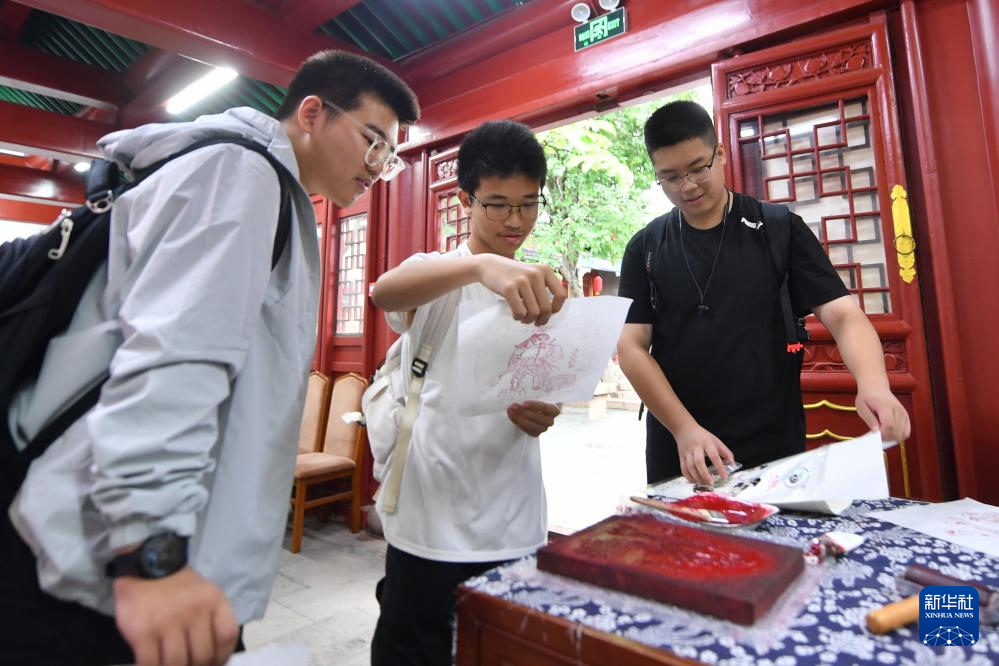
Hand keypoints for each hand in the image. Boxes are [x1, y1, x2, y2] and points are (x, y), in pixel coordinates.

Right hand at [114, 566, 238, 665]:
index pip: (227, 636)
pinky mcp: (142, 631)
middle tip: (188, 664)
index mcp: (214, 601)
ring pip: (177, 663)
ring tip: (172, 664)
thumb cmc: (179, 587)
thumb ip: (213, 620)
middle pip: (202, 655)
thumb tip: (214, 659)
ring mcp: (167, 622)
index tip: (214, 663)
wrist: (147, 565)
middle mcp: (194, 611)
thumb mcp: (206, 594)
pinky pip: (150, 663)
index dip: (222, 657)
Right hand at [476, 255, 566, 324]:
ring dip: (529, 320)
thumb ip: (543, 287)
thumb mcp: (532, 274)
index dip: (556, 309)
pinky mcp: (509, 288)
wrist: (489, 265)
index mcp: (545, 270)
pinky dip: (518, 317)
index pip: (561, 295)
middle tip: (535, 322)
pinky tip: (516, 315)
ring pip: (534, 312)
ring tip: (523, 318)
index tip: (548, 313)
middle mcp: (536, 274)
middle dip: (541, 319)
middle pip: (547, 308)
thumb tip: (551, 312)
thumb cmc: (513, 274)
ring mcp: (522, 281)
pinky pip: (520, 312)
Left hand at [507, 401, 560, 436]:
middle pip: (537, 418)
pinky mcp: (536, 433)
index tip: (524, 403)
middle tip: (513, 406)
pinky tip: (512, 417)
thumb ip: (535, 396)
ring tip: (510, 411)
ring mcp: (543, 428)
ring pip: (531, 425)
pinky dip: (518, 423)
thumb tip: (523, 390)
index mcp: (554, 410)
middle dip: (524, 412)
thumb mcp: (540, 397)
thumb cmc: (540, 401)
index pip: (545, 408)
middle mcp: (550, 421)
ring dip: (519, 418)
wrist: (540, 411)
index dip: (535, 405)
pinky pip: (526, 430)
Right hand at [674, 423, 734, 486]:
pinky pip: (684, 469)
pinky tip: (695, 481)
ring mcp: (687, 452)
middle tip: (711, 483)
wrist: (685, 429)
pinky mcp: (681, 457)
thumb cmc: (703, 437)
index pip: (714, 456)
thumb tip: (732, 464)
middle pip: (699, 461)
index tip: (724, 477)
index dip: (720, 467)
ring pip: (690, 467)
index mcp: (707, 443)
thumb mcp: (716, 441)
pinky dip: (689, 477)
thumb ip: (725, 452)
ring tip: (704, 483)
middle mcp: (696, 447)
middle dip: (705, 474)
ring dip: (697, 477)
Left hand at [855, 387, 910, 442]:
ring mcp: (903, 413)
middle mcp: (897, 410)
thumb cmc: (867, 396)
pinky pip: (907, 430)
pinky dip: (900, 435)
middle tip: (877, 436)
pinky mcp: (905, 415)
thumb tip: (876, 431)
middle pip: (896, 431)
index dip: (882, 434)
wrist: (875, 386)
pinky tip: (891, 434)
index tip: (874, 435)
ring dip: (893, 438)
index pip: (888, 425)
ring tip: (883, 434)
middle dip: (886, 437)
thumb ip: (869, 419)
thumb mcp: (862, 407)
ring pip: (903, 432)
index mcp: (885, 407)